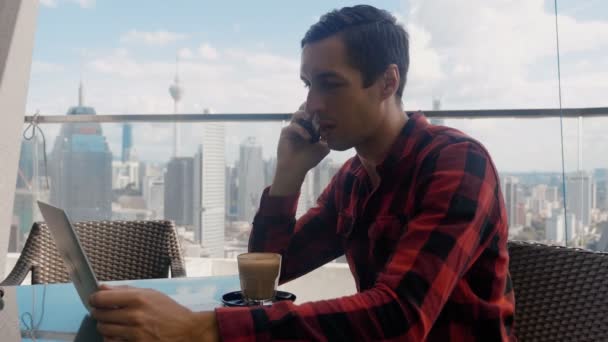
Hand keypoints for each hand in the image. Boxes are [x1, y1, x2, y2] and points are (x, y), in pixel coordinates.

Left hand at [89, 284, 218, 341]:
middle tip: (105, 311)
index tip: (95, 299)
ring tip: (114, 322)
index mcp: (138, 298)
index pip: (102, 298)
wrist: (187, 330)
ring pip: (103, 329)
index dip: (95, 298)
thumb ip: (125, 290)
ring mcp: (134, 333)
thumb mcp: (151, 294)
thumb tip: (102, 287)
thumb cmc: (170, 311)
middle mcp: (134, 315)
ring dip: (104, 326)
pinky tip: (119, 333)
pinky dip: (111, 338)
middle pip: (99, 314)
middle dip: (99, 312)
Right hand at [271, 103, 329, 195]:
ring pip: (297, 114)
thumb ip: (328, 139)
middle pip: (303, 109)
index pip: (314, 114)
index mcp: (310, 128)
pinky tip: (308, 138)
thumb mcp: (323, 149)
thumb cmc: (308, 159)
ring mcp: (292, 128)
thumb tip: (335, 131)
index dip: (320, 112)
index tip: (328, 112)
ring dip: (305, 116)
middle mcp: (301, 125)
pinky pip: (293, 126)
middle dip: (310, 108)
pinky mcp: (285, 132)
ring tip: (312, 122)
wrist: (295, 169)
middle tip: (317, 112)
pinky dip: (301, 130)